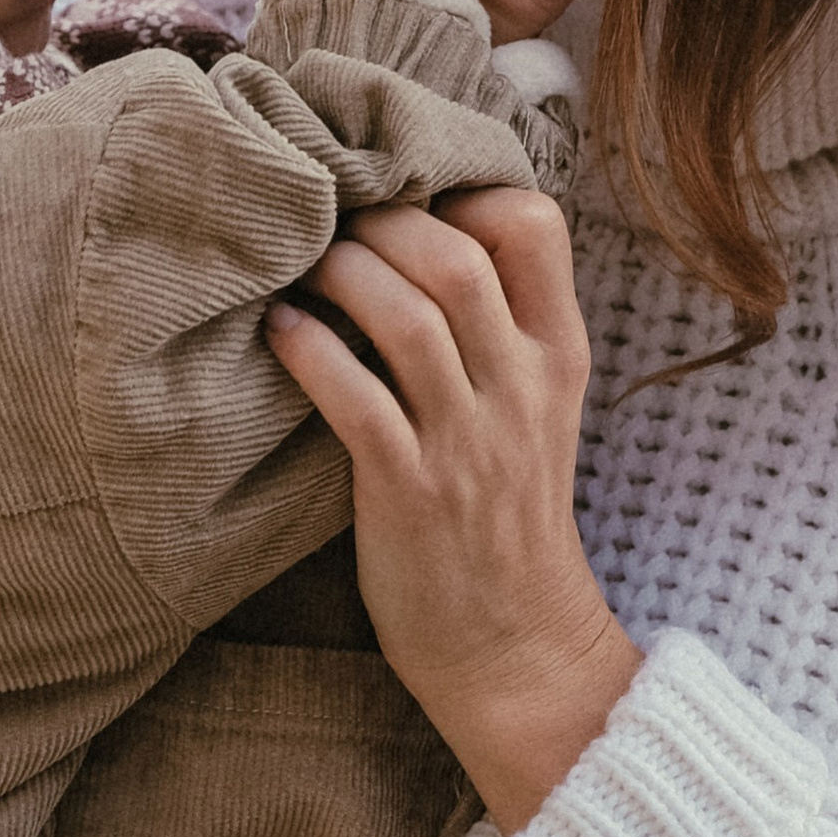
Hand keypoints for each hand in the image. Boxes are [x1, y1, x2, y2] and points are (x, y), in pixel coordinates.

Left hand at [267, 187, 638, 829]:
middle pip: (458, 256)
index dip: (462, 188)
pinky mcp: (412, 491)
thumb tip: (411, 240)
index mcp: (558, 356)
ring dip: (340, 274)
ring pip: (411, 315)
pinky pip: (356, 399)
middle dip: (380, 221)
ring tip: (302, 268)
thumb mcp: (533, 412)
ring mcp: (470, 441)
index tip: (406, 198)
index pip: (536, 223)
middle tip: (329, 221)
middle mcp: (523, 388)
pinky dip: (309, 351)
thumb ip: (497, 331)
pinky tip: (279, 332)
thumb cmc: (503, 520)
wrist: (514, 648)